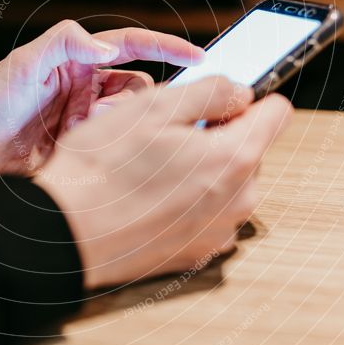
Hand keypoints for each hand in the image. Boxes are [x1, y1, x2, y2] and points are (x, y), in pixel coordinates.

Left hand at [0, 20, 203, 183]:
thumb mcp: (24, 63)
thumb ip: (64, 43)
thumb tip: (106, 46)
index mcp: (78, 61)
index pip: (134, 46)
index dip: (168, 47)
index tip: (200, 56)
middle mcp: (88, 88)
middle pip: (140, 87)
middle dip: (138, 101)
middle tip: (108, 116)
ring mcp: (87, 120)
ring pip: (132, 120)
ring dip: (121, 128)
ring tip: (85, 135)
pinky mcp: (83, 149)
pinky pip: (115, 148)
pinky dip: (113, 150)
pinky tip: (88, 154)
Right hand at [33, 76, 292, 289]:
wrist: (65, 230)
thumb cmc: (102, 168)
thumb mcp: (154, 107)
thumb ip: (212, 91)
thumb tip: (241, 92)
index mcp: (235, 157)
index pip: (277, 112)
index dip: (249, 98)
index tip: (222, 99)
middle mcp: (239, 200)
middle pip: (249, 149)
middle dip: (218, 136)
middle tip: (168, 135)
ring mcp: (219, 232)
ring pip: (227, 183)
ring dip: (202, 171)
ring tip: (153, 169)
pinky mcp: (197, 253)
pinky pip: (207, 214)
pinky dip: (188, 203)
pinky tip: (150, 199)